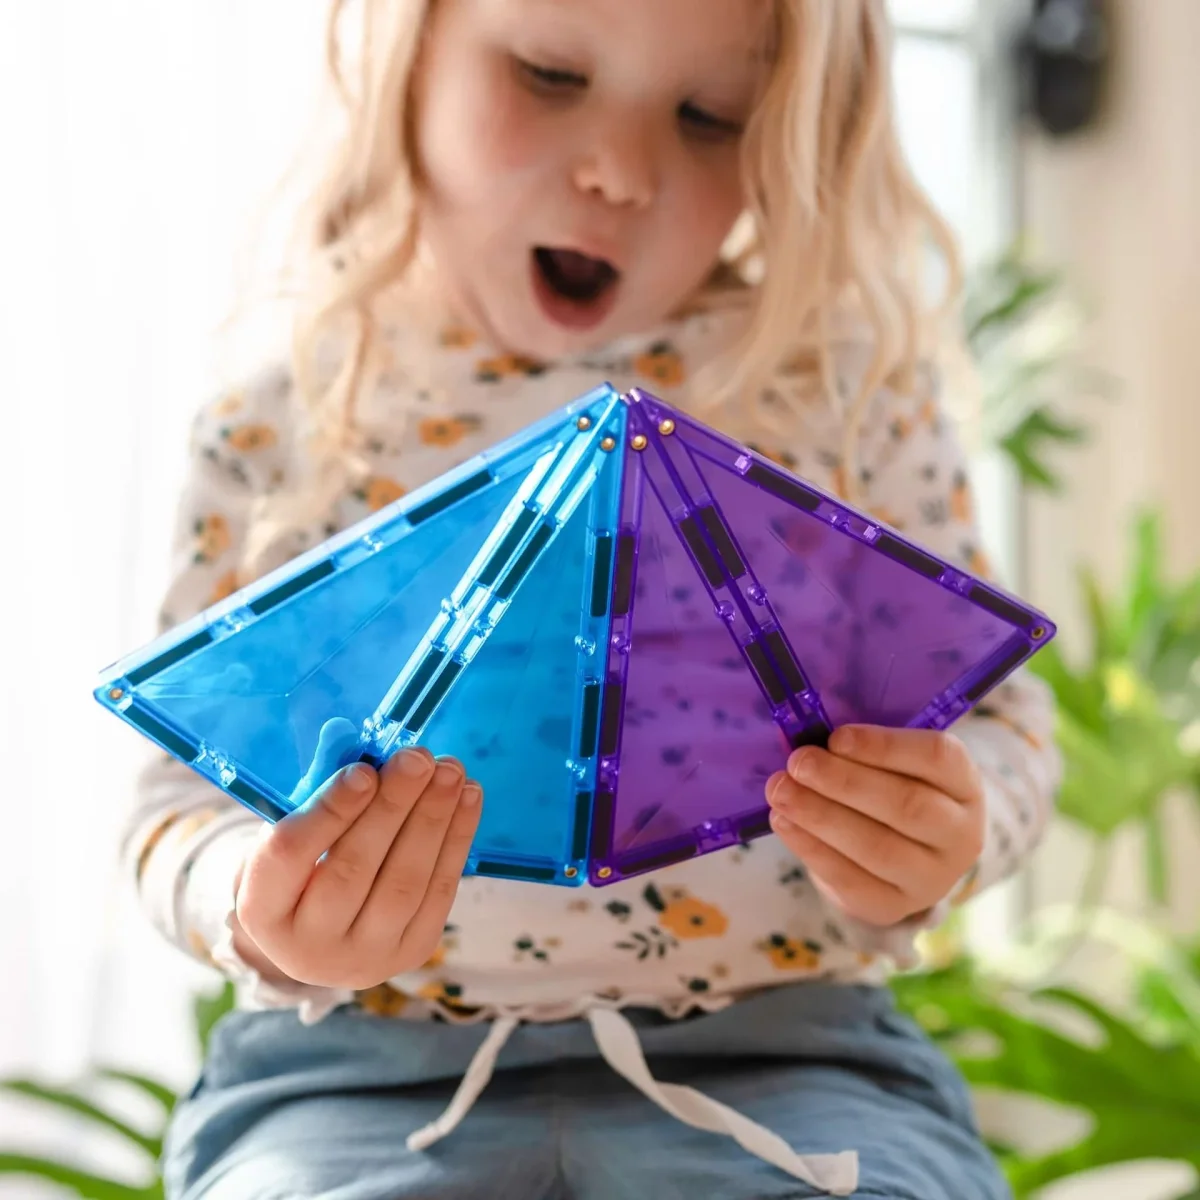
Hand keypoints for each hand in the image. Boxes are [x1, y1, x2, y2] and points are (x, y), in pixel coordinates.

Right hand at [230, 748, 481, 989]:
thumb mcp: (294, 830)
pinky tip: (467, 797)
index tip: (363, 770)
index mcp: (261, 909)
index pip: (290, 855)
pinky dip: (457, 839)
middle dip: (392, 806)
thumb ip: (317, 789)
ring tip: (450, 772)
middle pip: (353, 869)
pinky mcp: (412, 953)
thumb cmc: (308, 868)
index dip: (329, 811)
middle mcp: (308, 946)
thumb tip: (348, 739)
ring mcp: (364, 957)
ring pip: (403, 883)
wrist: (330, 939)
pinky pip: (439, 891)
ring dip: (433, 819)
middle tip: (417, 758)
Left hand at [765, 726, 983, 926]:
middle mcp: (961, 835)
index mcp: (965, 784)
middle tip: (799, 762)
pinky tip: (783, 822)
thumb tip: (810, 737)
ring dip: (821, 815)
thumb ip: (862, 749)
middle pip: (907, 805)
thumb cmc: (892, 790)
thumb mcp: (895, 764)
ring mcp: (933, 878)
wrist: (903, 856)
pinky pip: (851, 881)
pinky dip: (811, 848)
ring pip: (878, 847)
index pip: (937, 758)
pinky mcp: (895, 907)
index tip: (836, 737)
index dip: (885, 746)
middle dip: (844, 781)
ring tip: (781, 790)